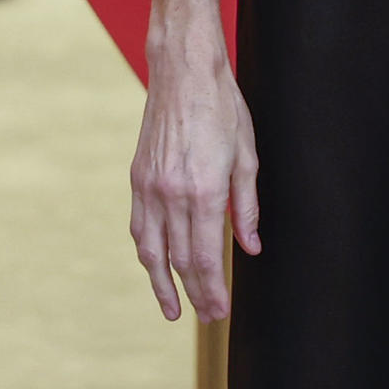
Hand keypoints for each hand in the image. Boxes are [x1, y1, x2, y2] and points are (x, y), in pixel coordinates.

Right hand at [129, 46, 260, 322]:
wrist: (184, 71)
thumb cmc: (222, 107)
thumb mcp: (246, 155)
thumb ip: (246, 206)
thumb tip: (251, 247)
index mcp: (203, 191)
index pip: (206, 258)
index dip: (213, 290)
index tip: (220, 312)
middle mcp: (172, 195)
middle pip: (181, 261)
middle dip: (195, 294)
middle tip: (206, 316)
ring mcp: (150, 187)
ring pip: (153, 251)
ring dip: (163, 285)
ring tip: (173, 310)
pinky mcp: (137, 178)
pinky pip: (139, 227)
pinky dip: (147, 253)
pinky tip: (155, 267)